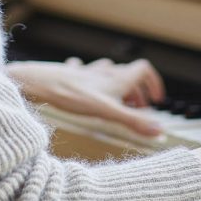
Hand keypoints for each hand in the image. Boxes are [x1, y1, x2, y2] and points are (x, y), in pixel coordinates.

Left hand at [6, 57, 165, 136]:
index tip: (155, 100)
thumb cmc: (73, 95)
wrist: (41, 84)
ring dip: (115, 84)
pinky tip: (84, 85)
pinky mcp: (71, 73)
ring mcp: (87, 71)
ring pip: (108, 71)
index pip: (144, 69)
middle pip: (128, 75)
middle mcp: (104, 72)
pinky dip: (89, 77)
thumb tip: (160, 131)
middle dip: (136, 91)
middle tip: (136, 109)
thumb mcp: (108, 112)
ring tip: (114, 100)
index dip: (153, 82)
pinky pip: (83, 70)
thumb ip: (134, 121)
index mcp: (117, 78)